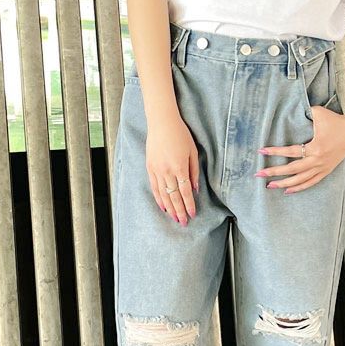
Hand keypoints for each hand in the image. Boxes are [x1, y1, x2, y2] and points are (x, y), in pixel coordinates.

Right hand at [146, 109, 199, 224]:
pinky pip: (154, 187)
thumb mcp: (193, 151)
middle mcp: (167, 171)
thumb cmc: (180, 134)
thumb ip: (194, 171)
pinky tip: (163, 207)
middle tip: (184, 222)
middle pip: (174, 196)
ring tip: (174, 218)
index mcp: (180, 167)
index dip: (189, 205)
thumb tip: (195, 189)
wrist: (161, 123)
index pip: (185, 191)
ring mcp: (157, 170)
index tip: (192, 214)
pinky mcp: (150, 168)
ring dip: (170, 208)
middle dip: (180, 211)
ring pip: (163, 195)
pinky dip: (159, 198)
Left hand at [255, 106, 344, 193]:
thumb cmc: (335, 120)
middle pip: (292, 170)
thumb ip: (303, 113)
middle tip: (259, 174)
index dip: (275, 152)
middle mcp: (318, 160)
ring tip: (269, 185)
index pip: (291, 152)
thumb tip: (289, 112)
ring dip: (284, 183)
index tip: (261, 151)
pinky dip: (299, 187)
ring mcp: (323, 167)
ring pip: (301, 180)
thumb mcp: (318, 112)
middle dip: (274, 172)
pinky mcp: (326, 170)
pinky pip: (311, 182)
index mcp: (316, 147)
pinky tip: (287, 190)